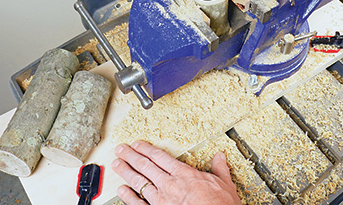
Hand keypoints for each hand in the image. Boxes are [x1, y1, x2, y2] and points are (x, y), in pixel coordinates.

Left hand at [111, 141, 241, 204]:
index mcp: (184, 175)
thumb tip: (219, 157)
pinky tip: (121, 190)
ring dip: (126, 171)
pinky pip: (139, 204)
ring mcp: (161, 200)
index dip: (146, 149)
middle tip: (121, 149)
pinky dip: (129, 196)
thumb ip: (219, 169)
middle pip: (145, 166)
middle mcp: (169, 185)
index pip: (160, 157)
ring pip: (139, 182)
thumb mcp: (224, 184)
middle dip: (131, 156)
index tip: (138, 144)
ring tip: (117, 163)